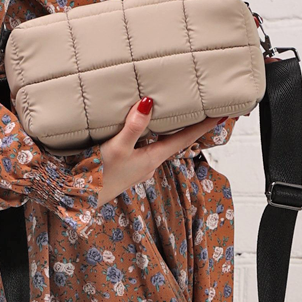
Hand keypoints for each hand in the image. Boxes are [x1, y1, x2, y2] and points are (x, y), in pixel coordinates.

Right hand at [94, 97, 229, 206]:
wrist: (78, 199)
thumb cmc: (98, 176)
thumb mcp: (116, 148)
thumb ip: (133, 126)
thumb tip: (149, 102)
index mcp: (153, 157)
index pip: (186, 138)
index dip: (204, 125)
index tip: (223, 113)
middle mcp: (150, 162)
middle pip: (176, 140)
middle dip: (189, 125)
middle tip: (203, 109)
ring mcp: (138, 166)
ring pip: (159, 143)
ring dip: (169, 130)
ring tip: (175, 114)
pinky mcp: (126, 166)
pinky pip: (145, 147)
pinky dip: (150, 135)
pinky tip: (142, 129)